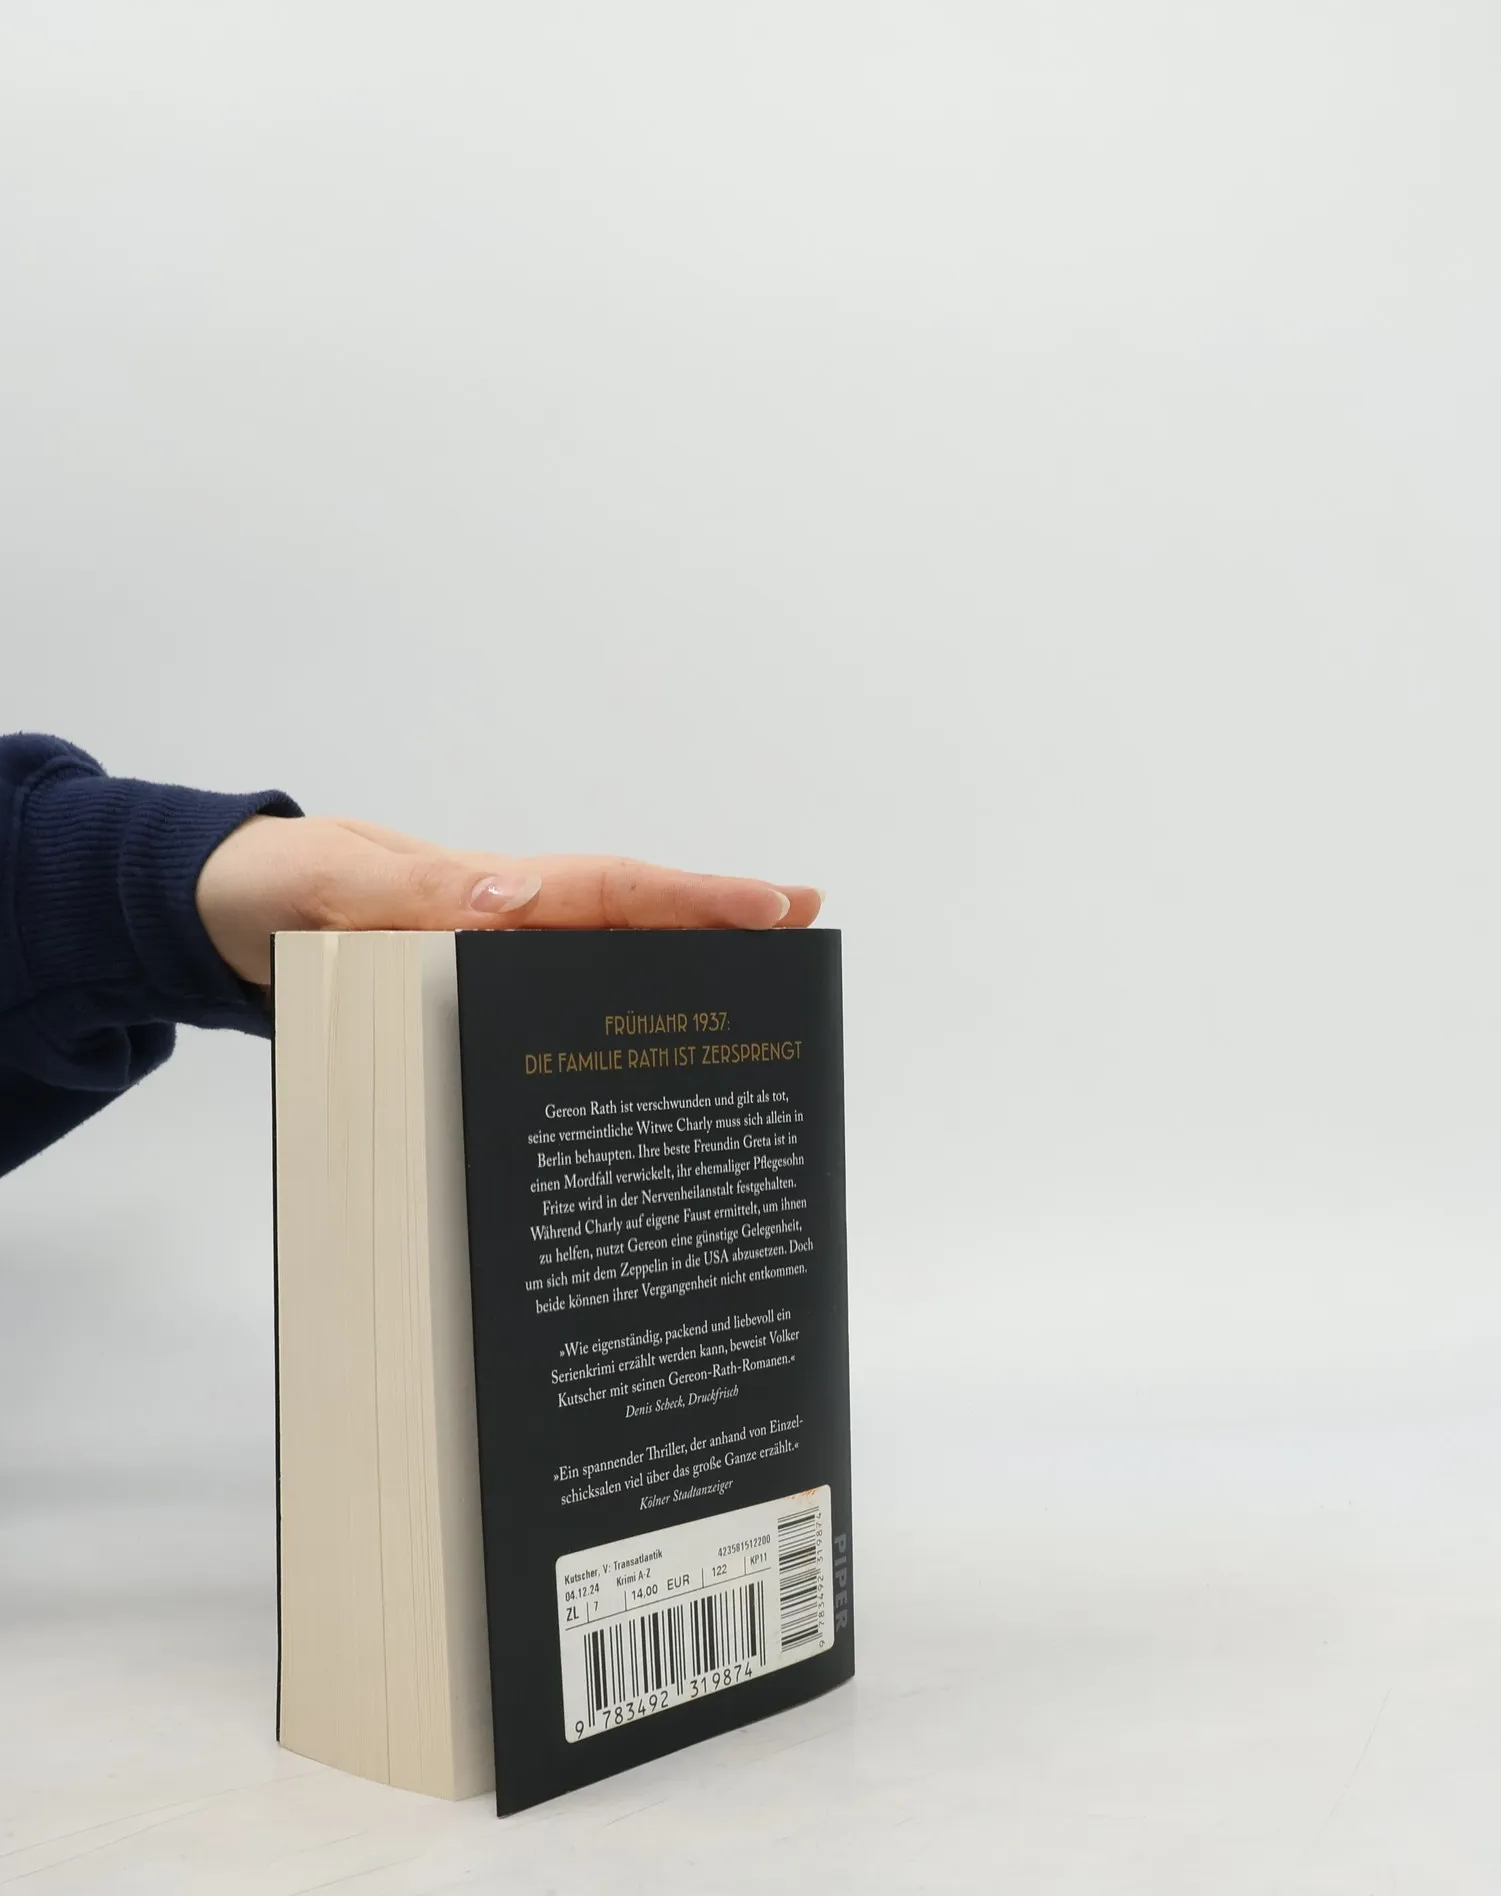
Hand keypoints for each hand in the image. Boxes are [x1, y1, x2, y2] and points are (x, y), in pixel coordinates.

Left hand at [195, 815, 821, 985]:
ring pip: (609, 973)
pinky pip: (557, 1017)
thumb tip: (512, 899)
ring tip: (759, 1027)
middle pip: (639, 930)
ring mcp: (499, 966)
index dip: (700, 901)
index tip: (783, 905)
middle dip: (727, 936)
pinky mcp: (475, 1006)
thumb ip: (406, 892)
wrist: (220, 921)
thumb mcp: (324, 886)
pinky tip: (641, 1081)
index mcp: (494, 891)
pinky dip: (612, 1036)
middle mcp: (514, 926)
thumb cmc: (272, 892)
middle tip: (812, 951)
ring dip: (683, 987)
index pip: (616, 891)